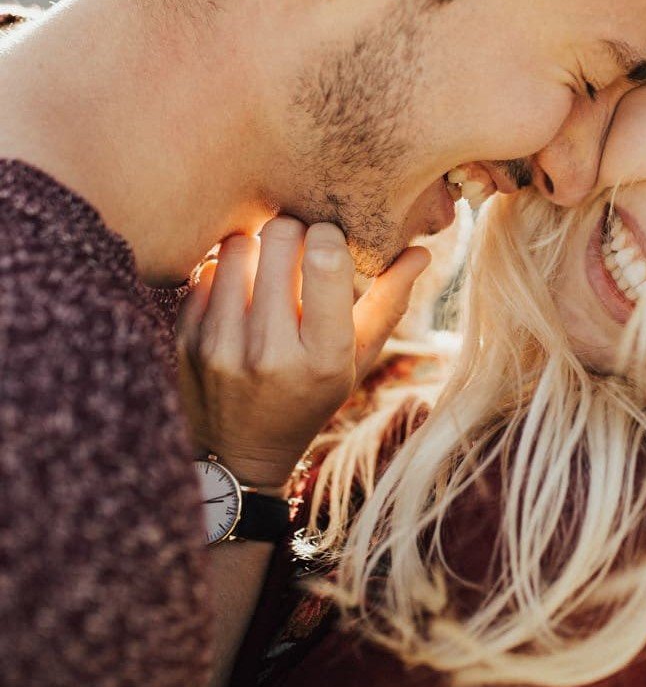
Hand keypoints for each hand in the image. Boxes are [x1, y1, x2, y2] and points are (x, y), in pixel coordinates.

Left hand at [176, 216, 429, 489]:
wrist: (236, 456)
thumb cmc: (310, 396)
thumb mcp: (357, 360)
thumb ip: (389, 303)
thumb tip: (420, 251)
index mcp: (323, 356)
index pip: (326, 258)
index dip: (329, 233)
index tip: (330, 240)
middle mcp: (270, 351)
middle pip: (279, 237)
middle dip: (293, 230)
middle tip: (298, 246)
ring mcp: (220, 346)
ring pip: (237, 246)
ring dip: (255, 248)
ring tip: (267, 269)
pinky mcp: (185, 340)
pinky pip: (205, 271)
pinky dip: (224, 273)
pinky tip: (238, 296)